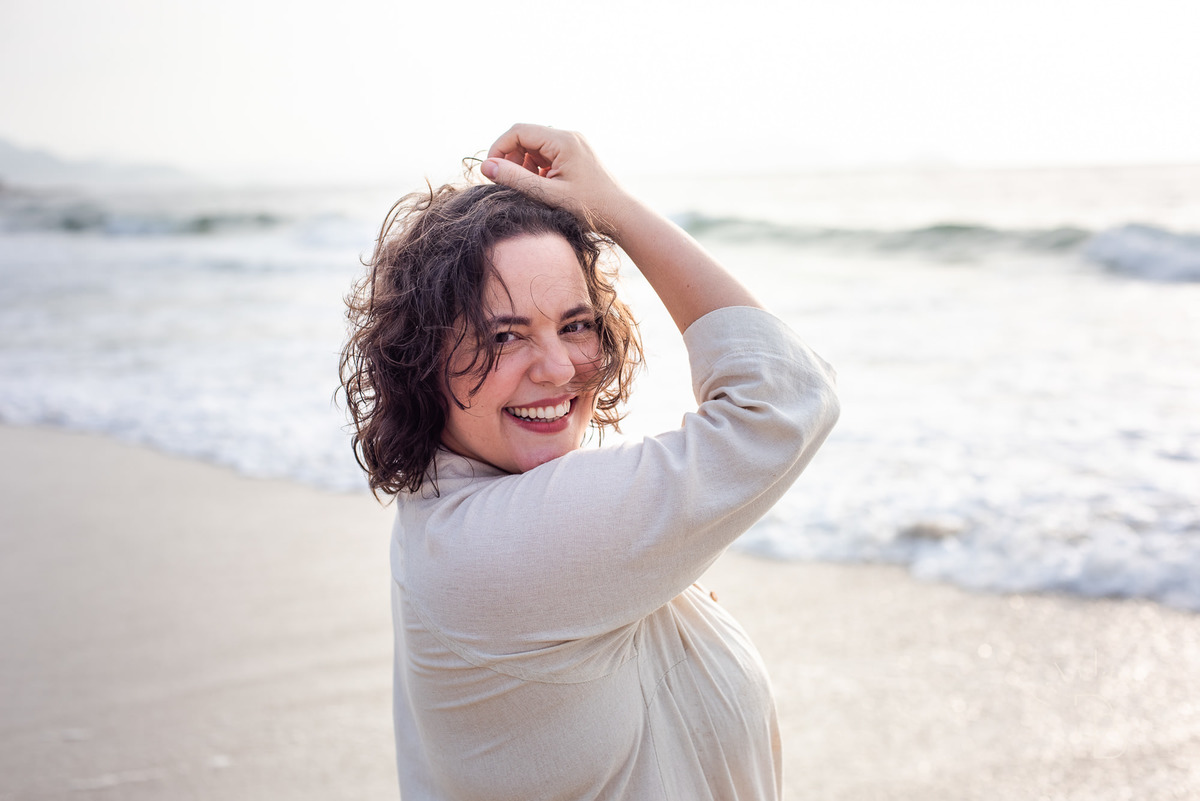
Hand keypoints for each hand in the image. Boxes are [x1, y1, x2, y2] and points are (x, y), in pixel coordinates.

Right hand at [482, 124, 628, 232]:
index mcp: (563, 140)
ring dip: (524, 164)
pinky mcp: (576, 153)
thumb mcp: (548, 194)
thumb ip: (516, 179)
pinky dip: (537, 167)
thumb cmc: (589, 208)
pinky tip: (543, 187)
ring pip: (535, 145)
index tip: (491, 172)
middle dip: (511, 157)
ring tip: (528, 188)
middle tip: (509, 183)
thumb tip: (486, 167)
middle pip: (526, 136)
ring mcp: (574, 143)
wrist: (622, 215)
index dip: (499, 149)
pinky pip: (547, 153)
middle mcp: (569, 136)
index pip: (518, 131)